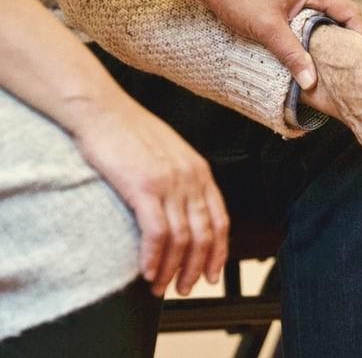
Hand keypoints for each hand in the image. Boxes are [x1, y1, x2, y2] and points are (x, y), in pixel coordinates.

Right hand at [66, 91, 228, 296]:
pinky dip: (154, 257)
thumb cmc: (130, 132)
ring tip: (161, 287)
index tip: (211, 274)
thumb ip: (182, 180)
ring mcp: (169, 182)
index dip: (218, 252)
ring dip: (172, 269)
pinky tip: (147, 271)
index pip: (220, 220)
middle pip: (204, 234)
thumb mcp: (170, 154)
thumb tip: (184, 210)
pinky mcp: (144, 187)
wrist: (103, 111)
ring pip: (182, 238)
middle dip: (196, 268)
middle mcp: (191, 178)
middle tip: (185, 288)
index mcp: (200, 171)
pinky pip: (157, 232)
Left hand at [198, 0, 361, 89]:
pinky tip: (305, 45)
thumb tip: (311, 82)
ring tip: (328, 60)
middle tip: (347, 64)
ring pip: (322, 12)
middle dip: (344, 38)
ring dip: (326, 34)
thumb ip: (293, 56)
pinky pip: (308, 10)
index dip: (359, 35)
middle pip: (339, 12)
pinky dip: (311, 28)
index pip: (349, 11)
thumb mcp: (268, 30)